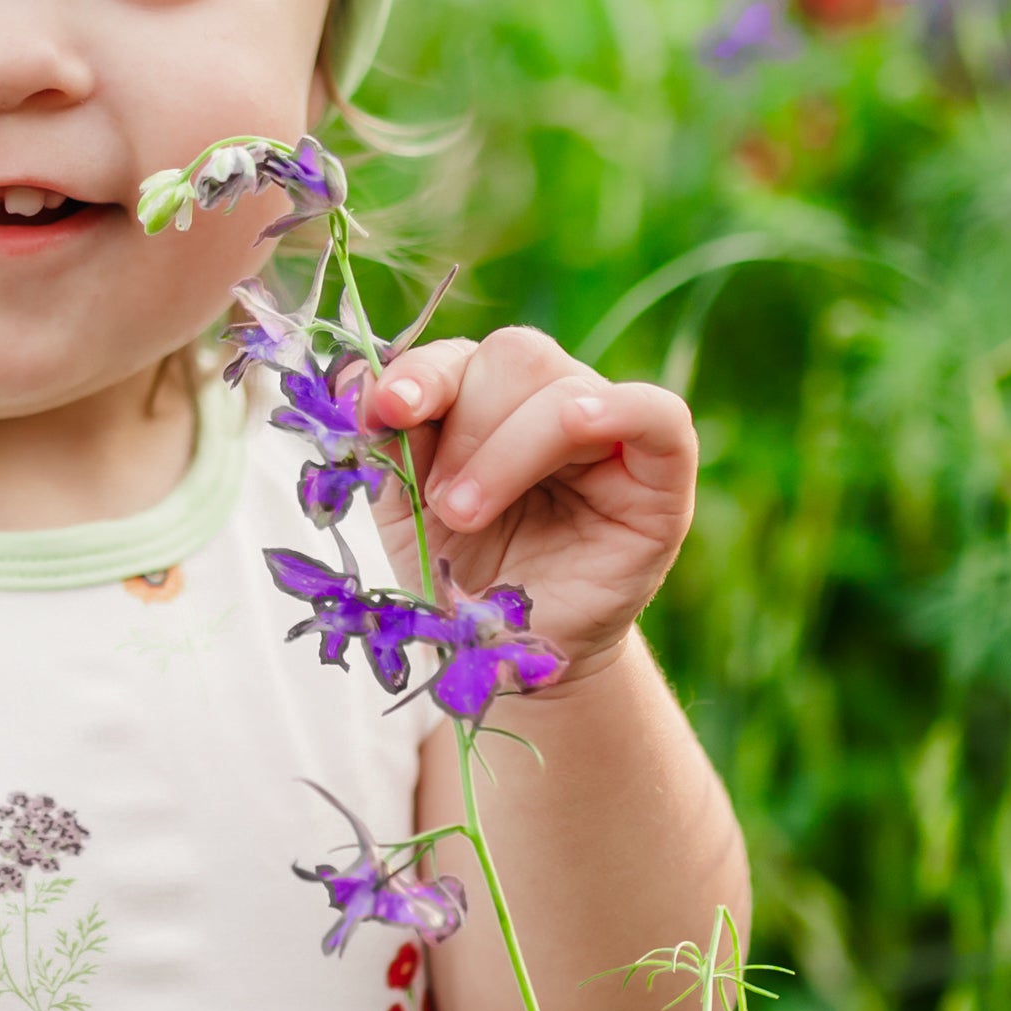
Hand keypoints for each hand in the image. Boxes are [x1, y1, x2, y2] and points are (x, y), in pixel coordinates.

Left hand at [359, 328, 697, 678]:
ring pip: (563, 387)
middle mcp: (550, 403)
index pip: (459, 355)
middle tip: (439, 502)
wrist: (506, 655)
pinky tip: (579, 424)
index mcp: (485, 401)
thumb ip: (386, 439)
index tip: (380, 411)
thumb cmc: (459, 578)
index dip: (418, 373)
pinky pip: (657, 414)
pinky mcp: (660, 476)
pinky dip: (615, 409)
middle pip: (515, 356)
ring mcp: (609, 435)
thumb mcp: (404, 506)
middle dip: (464, 425)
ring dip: (504, 450)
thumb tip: (350, 373)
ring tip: (466, 516)